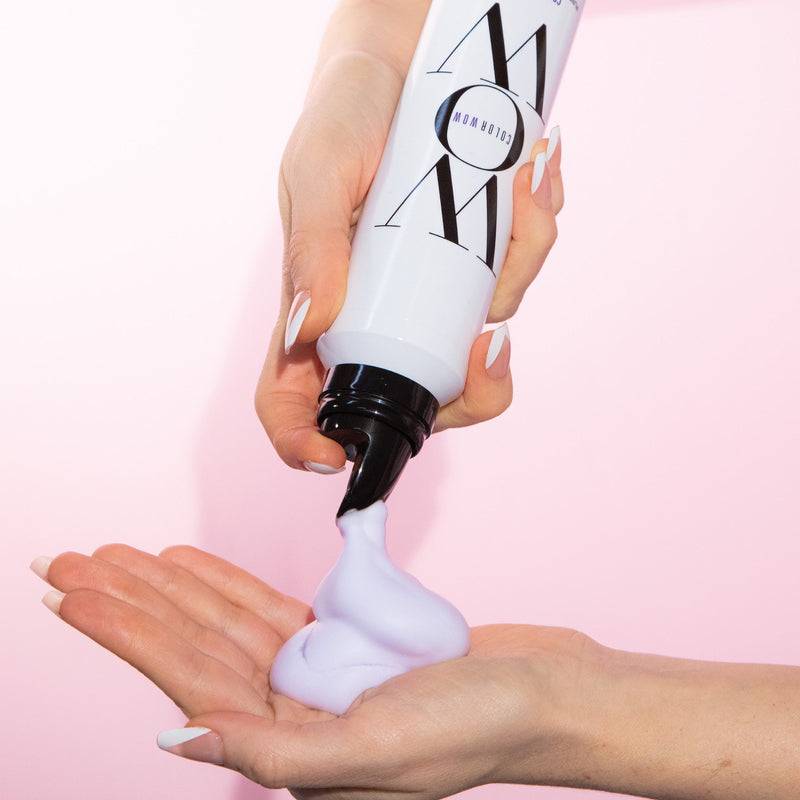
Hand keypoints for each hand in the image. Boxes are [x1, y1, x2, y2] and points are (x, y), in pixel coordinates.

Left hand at [33, 545, 603, 797]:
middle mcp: (295, 716)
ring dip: (173, 588)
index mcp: (293, 752)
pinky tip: (194, 565)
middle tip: (74, 559)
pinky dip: (230, 585)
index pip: (186, 681)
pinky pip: (271, 610)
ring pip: (225, 624)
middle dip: (132, 602)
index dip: (126, 632)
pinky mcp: (346, 644)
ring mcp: (319, 677)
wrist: (548, 695)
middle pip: (193, 646)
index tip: (75, 589)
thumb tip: (179, 740)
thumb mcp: (379, 747)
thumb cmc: (481, 727)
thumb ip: (276, 750)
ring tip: (122, 556)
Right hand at [255, 0, 563, 473]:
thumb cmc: (343, 116)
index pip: (296, 401)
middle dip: (472, 388)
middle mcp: (377, 315)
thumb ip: (312, 250)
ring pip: (484, 336)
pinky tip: (534, 169)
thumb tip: (312, 331)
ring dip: (517, 271)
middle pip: (420, 399)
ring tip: (522, 182)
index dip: (308, 444)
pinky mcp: (473, 257)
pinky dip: (536, 229)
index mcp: (317, 310)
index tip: (342, 457)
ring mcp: (429, 292)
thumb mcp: (316, 172)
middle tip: (491, 336)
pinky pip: (514, 271)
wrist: (398, 57)